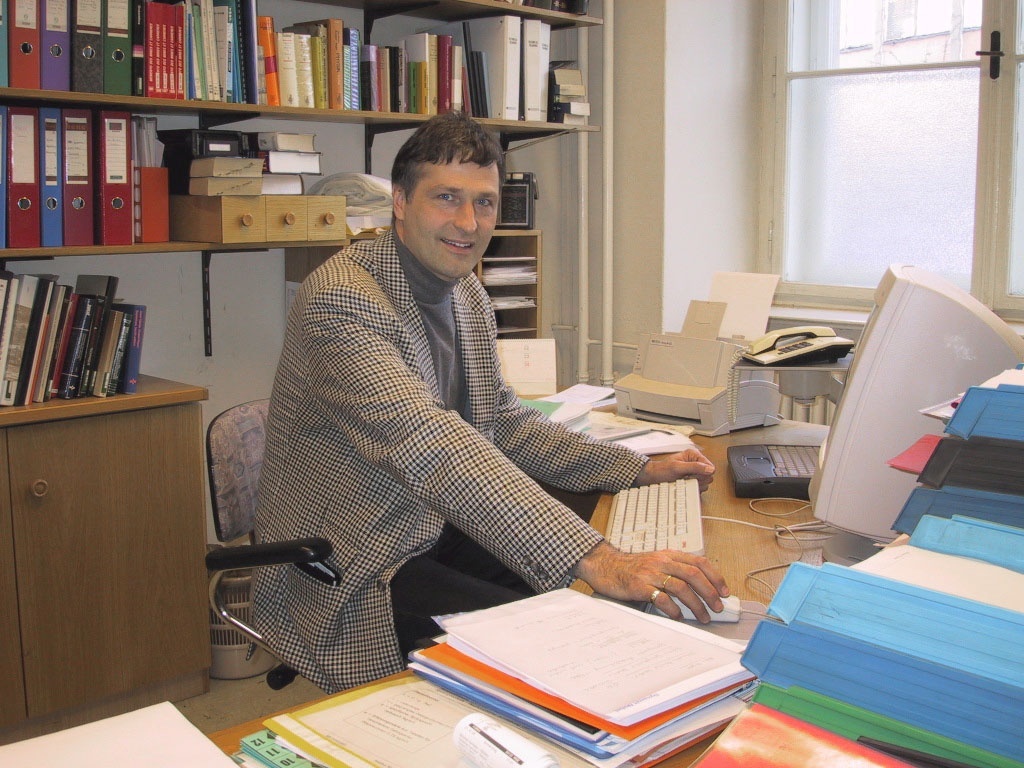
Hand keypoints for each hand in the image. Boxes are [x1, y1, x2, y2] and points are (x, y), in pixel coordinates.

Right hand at [574, 542, 729, 622]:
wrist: (604, 565)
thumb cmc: (630, 568)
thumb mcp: (655, 562)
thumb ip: (674, 570)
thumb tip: (699, 588)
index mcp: (668, 555)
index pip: (699, 561)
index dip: (715, 576)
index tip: (724, 590)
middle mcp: (662, 561)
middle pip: (694, 574)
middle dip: (710, 592)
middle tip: (717, 606)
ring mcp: (650, 573)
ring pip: (682, 587)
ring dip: (696, 604)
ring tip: (702, 616)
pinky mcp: (639, 586)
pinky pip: (662, 598)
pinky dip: (674, 610)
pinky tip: (678, 617)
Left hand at [636, 448, 714, 491]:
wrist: (654, 477)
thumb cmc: (662, 470)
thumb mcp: (678, 467)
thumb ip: (694, 467)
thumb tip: (710, 469)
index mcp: (694, 455)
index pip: (710, 466)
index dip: (702, 473)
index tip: (692, 474)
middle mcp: (696, 463)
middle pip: (708, 476)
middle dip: (697, 479)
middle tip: (685, 477)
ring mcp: (695, 472)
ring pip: (705, 483)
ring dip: (694, 484)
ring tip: (683, 480)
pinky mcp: (693, 480)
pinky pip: (700, 487)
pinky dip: (692, 488)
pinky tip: (684, 484)